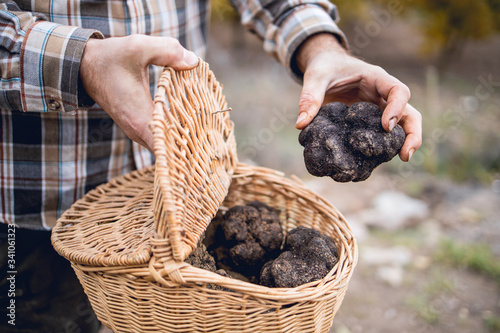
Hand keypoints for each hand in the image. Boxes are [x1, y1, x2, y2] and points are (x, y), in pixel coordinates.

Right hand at [80, 35, 198, 150]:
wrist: (84, 66)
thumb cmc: (111, 57)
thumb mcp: (139, 47)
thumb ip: (168, 51)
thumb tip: (195, 62)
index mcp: (139, 118)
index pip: (168, 146)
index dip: (188, 146)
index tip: (207, 142)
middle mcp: (138, 131)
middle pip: (170, 150)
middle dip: (191, 144)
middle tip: (214, 137)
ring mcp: (137, 131)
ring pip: (165, 145)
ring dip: (183, 138)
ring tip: (206, 131)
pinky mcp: (137, 127)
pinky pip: (160, 137)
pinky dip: (174, 132)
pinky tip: (190, 122)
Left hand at [295, 33, 421, 161]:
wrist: (326, 67)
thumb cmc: (325, 67)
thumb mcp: (315, 77)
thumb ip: (309, 97)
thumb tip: (301, 125)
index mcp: (376, 79)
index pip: (398, 90)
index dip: (397, 108)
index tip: (386, 126)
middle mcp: (383, 95)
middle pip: (410, 113)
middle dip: (412, 133)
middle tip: (406, 155)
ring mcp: (380, 110)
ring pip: (402, 126)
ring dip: (404, 143)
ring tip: (402, 160)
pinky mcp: (371, 122)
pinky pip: (382, 136)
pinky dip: (382, 149)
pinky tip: (374, 163)